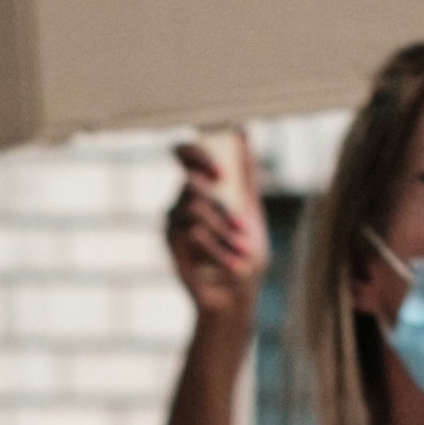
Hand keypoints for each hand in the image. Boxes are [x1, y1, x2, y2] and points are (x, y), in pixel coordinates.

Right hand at [165, 130, 264, 326]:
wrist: (236, 293)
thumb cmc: (245, 251)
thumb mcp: (252, 207)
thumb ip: (246, 172)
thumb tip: (242, 131)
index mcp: (201, 186)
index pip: (184, 153)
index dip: (198, 154)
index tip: (222, 173)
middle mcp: (182, 199)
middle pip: (190, 182)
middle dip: (221, 203)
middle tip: (241, 223)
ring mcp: (173, 221)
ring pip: (195, 209)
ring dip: (225, 230)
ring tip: (244, 251)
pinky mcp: (171, 244)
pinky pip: (193, 235)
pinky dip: (219, 249)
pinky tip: (234, 264)